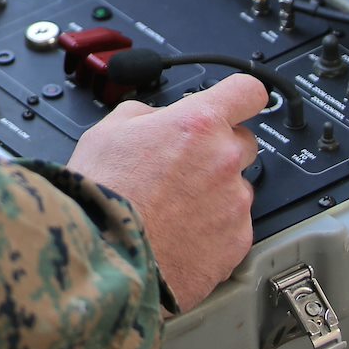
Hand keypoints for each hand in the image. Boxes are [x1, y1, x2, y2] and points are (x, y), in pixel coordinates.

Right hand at [66, 73, 265, 311]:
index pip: (246, 91)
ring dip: (214, 191)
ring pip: (236, 186)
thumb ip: (144, 114)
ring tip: (173, 207)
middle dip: (218, 148)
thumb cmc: (102, 195)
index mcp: (197, 124)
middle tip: (183, 165)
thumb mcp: (106, 131)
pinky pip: (234, 225)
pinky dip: (213, 227)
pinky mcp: (238, 242)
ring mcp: (235, 203)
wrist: (105, 256)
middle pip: (244, 141)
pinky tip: (180, 231)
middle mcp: (224, 160)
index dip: (240, 94)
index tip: (237, 101)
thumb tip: (157, 117)